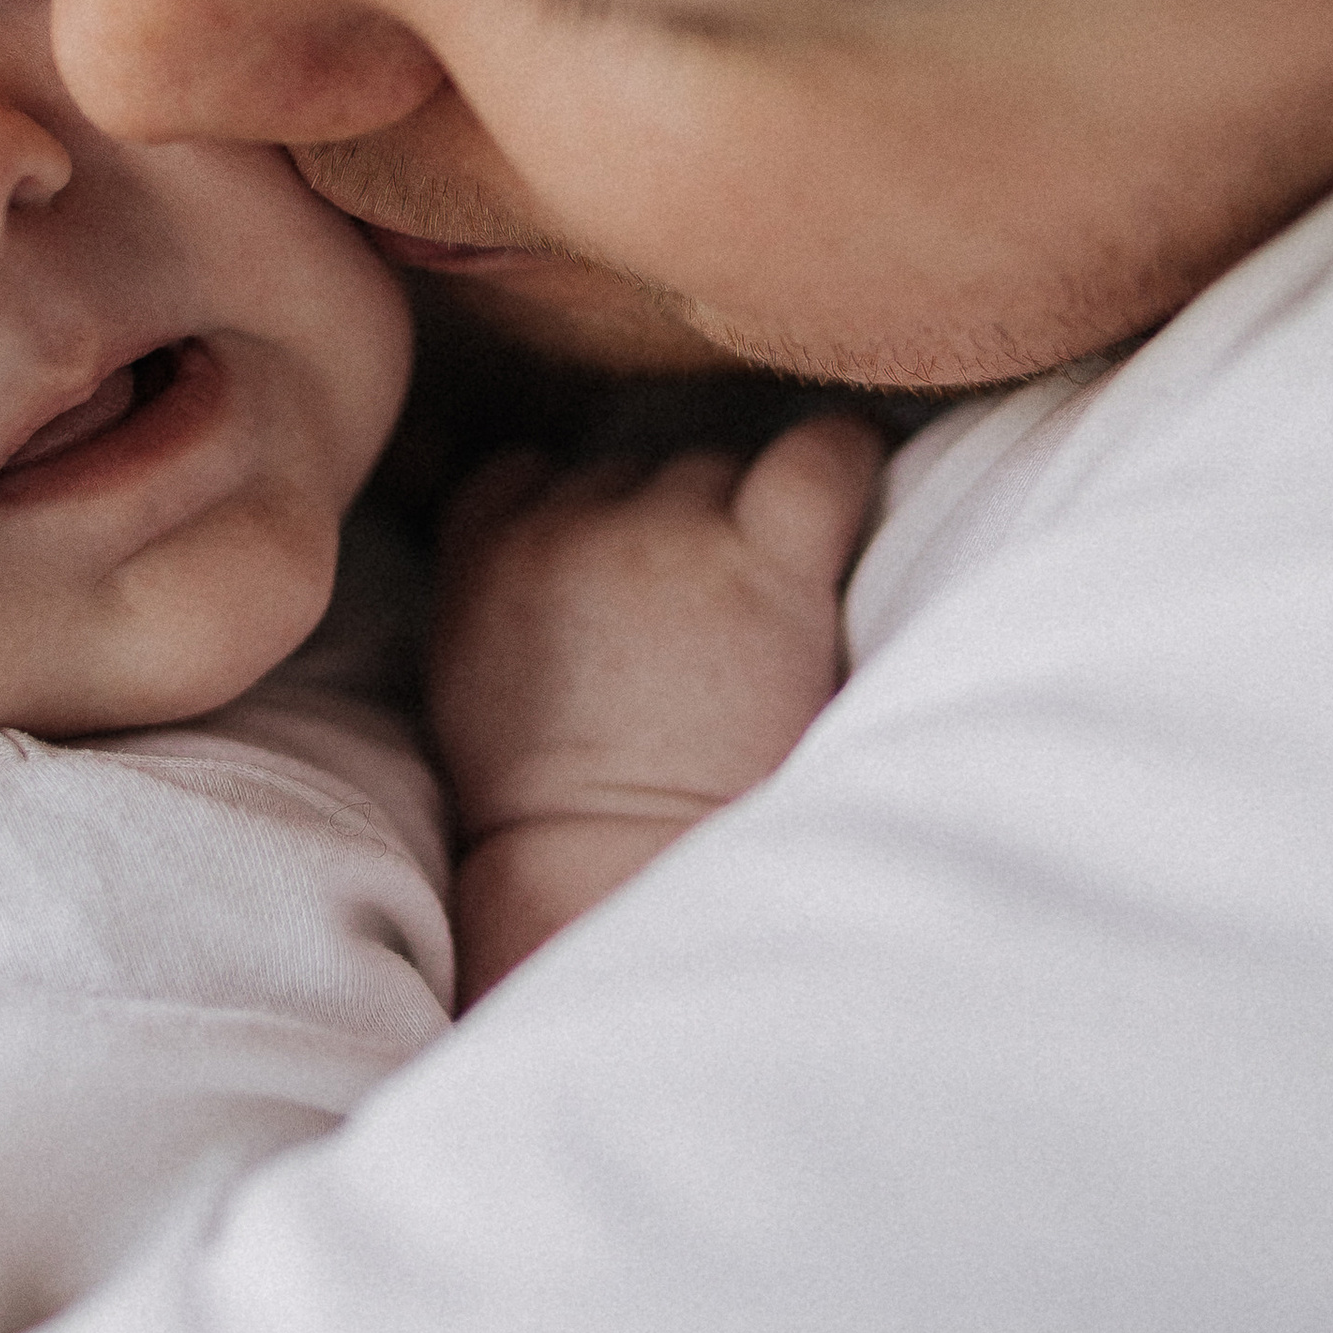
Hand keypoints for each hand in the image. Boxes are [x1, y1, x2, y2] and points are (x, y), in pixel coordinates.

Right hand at [429, 413, 882, 999]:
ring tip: (768, 620)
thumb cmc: (559, 820)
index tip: (621, 576)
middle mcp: (569, 524)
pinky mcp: (762, 560)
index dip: (584, 513)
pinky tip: (860, 497)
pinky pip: (824, 456)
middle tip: (708, 627)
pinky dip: (846, 464)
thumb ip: (500, 594)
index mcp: (483, 556)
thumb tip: (554, 552)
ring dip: (747, 524)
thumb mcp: (472, 687)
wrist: (618, 876)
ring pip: (719, 470)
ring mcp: (666, 534)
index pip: (528, 474)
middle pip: (640, 475)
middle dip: (674, 529)